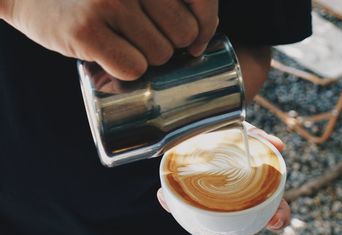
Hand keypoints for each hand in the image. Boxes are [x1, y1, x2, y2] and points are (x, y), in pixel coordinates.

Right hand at [1, 0, 217, 79]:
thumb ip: (162, 0)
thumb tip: (204, 33)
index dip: (206, 25)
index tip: (196, 42)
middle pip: (183, 34)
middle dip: (169, 45)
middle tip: (144, 41)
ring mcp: (109, 2)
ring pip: (160, 54)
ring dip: (146, 59)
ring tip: (121, 44)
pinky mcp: (86, 30)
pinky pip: (133, 68)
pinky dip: (125, 71)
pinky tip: (108, 57)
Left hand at [157, 127, 290, 234]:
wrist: (200, 132)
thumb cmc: (228, 138)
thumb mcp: (244, 134)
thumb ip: (260, 138)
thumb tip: (278, 145)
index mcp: (257, 194)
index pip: (275, 212)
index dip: (278, 219)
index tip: (273, 221)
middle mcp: (240, 209)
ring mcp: (216, 211)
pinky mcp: (192, 203)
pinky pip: (184, 211)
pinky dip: (174, 205)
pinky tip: (165, 199)